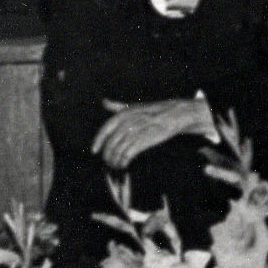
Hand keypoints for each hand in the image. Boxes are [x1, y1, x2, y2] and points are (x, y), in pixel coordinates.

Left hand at [93, 96, 217, 170]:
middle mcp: (126, 123)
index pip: (105, 130)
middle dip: (107, 155)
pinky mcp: (143, 141)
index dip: (98, 142)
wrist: (172, 115)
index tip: (94, 151)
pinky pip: (128, 154)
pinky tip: (124, 164)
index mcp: (122, 115)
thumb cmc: (151, 111)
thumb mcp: (132, 106)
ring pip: (118, 151)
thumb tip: (104, 102)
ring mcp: (135, 132)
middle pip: (110, 144)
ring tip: (115, 165)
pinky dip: (123, 162)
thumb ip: (116, 106)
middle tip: (108, 162)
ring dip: (115, 161)